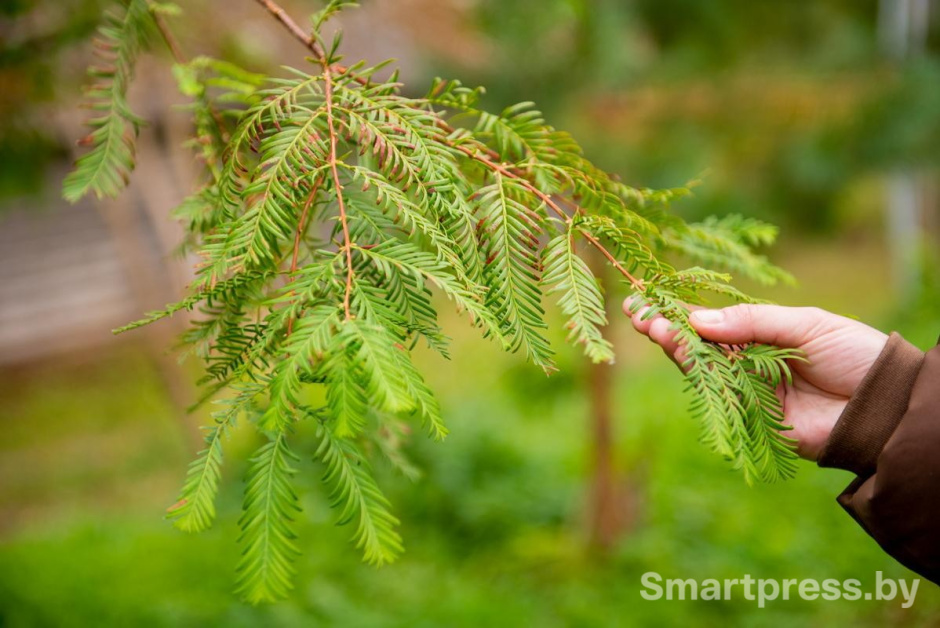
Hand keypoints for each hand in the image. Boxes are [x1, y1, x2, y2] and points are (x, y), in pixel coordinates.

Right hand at [624, 301, 888, 460]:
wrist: (886, 403)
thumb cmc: (855, 354)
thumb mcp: (805, 324)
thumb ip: (752, 322)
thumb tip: (698, 319)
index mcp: (763, 337)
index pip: (713, 323)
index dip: (681, 312)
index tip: (648, 297)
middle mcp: (750, 364)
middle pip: (700, 346)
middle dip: (668, 328)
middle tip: (638, 312)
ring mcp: (750, 391)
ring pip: (703, 368)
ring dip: (675, 347)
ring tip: (653, 326)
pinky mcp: (754, 419)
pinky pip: (719, 397)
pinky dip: (696, 376)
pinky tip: (679, 353)